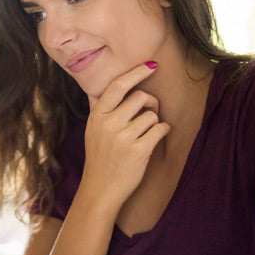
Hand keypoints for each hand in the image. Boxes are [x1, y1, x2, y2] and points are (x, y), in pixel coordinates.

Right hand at [82, 62, 169, 208]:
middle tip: (149, 113)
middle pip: (140, 97)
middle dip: (150, 103)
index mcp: (97, 116)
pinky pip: (160, 129)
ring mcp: (123, 138)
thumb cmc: (100, 157)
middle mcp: (109, 124)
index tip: (151, 65)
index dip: (136, 73)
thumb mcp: (92, 129)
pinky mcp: (139, 151)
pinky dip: (162, 132)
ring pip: (152, 114)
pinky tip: (153, 140)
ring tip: (146, 133)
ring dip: (155, 121)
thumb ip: (98, 107)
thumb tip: (97, 85)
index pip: (118, 86)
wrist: (100, 189)